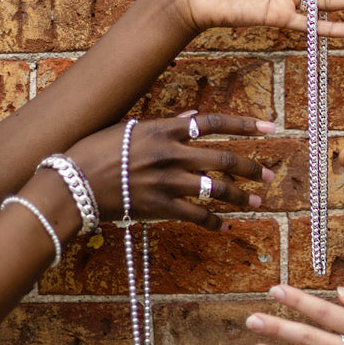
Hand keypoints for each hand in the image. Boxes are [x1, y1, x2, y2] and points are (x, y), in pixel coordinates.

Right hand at [67, 112, 276, 230]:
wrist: (72, 183)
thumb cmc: (96, 151)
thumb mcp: (130, 128)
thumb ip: (166, 124)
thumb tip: (193, 116)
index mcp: (165, 129)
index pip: (213, 122)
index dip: (245, 124)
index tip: (271, 126)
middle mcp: (171, 153)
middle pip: (222, 158)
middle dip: (250, 167)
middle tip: (269, 175)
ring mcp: (167, 181)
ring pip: (215, 189)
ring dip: (240, 197)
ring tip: (257, 203)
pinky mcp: (159, 206)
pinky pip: (196, 215)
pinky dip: (214, 222)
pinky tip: (226, 227)